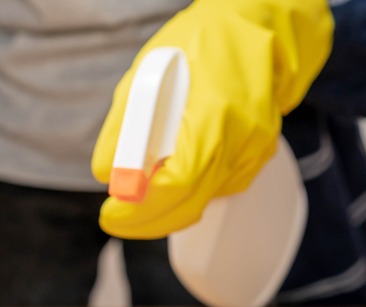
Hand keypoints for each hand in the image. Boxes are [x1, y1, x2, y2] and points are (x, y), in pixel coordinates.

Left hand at [92, 0, 332, 238]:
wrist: (258, 27)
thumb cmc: (198, 43)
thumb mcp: (144, 75)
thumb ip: (124, 128)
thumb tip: (106, 173)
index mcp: (213, 114)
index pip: (179, 181)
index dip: (142, 207)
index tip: (111, 214)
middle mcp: (242, 139)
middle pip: (191, 203)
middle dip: (147, 220)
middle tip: (115, 219)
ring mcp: (256, 151)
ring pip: (203, 200)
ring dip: (167, 205)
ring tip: (139, 187)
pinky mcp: (259, 156)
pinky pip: (217, 188)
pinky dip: (189, 191)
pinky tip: (172, 170)